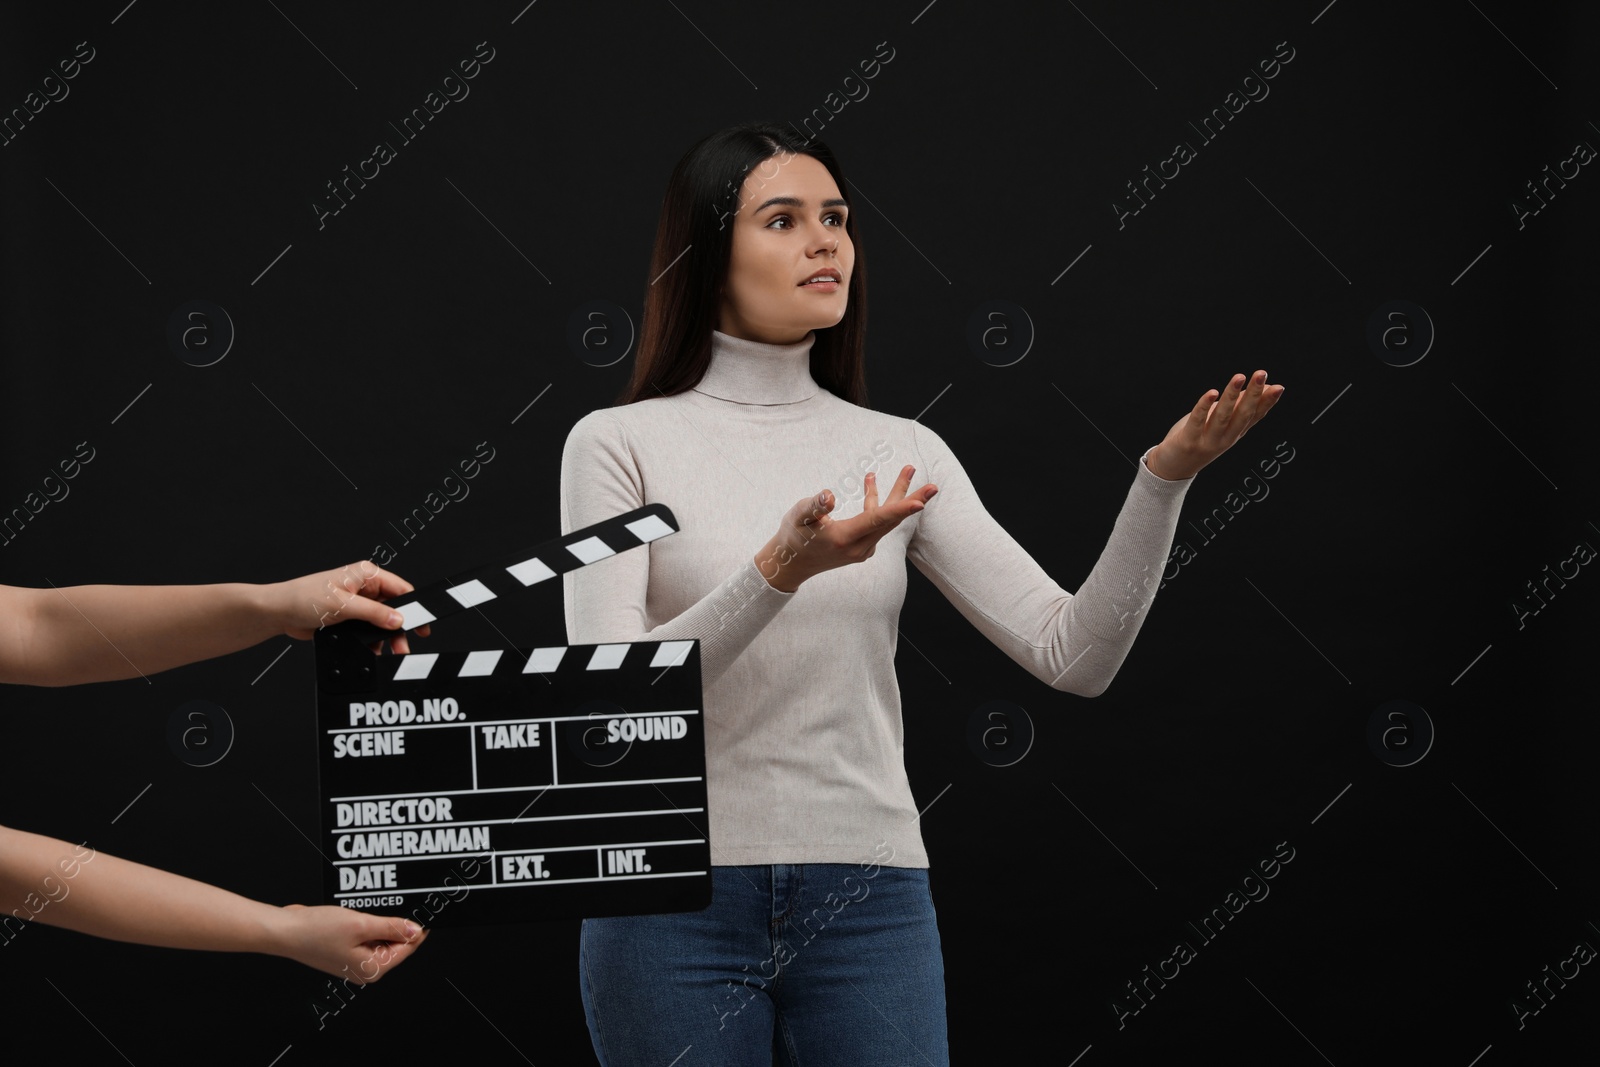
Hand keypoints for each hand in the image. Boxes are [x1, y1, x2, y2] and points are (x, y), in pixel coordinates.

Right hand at [269, 904, 427, 981]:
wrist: (285, 931)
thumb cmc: (316, 932)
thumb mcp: (361, 924)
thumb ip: (391, 927)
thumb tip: (415, 930)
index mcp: (372, 969)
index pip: (407, 949)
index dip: (417, 929)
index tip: (426, 911)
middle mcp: (364, 969)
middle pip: (395, 944)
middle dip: (399, 924)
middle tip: (402, 902)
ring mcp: (353, 960)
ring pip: (380, 938)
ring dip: (381, 922)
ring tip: (375, 907)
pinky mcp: (344, 950)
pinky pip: (365, 935)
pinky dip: (367, 923)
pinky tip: (361, 912)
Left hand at [270, 562, 430, 653]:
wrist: (279, 613)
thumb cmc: (302, 598)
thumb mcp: (343, 606)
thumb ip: (374, 613)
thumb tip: (398, 620)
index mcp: (366, 574)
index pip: (400, 588)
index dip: (413, 606)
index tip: (421, 623)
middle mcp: (364, 587)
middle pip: (393, 608)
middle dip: (399, 627)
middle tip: (404, 644)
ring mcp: (357, 602)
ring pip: (382, 621)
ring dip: (386, 636)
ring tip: (391, 651)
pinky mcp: (349, 617)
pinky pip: (369, 629)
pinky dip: (373, 640)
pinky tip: (373, 649)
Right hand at [754, 466, 937, 592]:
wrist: (791, 565)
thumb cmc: (793, 537)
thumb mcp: (798, 517)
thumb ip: (814, 505)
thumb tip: (830, 495)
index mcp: (845, 538)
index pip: (877, 520)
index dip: (900, 510)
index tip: (921, 502)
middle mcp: (859, 547)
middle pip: (891, 520)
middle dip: (913, 500)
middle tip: (935, 486)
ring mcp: (863, 549)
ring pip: (885, 519)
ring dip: (897, 495)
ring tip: (908, 469)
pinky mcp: (862, 546)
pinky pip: (876, 522)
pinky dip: (877, 503)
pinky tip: (870, 481)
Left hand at [1146, 370, 1284, 480]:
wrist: (1173, 469)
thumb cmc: (1198, 439)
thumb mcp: (1221, 423)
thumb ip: (1238, 406)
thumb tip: (1263, 388)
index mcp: (1235, 433)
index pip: (1255, 416)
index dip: (1267, 402)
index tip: (1279, 387)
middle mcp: (1225, 438)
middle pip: (1242, 415)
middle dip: (1254, 394)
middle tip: (1262, 374)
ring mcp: (1208, 441)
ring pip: (1222, 417)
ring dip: (1231, 396)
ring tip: (1239, 377)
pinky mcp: (1189, 441)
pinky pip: (1197, 421)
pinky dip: (1204, 406)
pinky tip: (1212, 392)